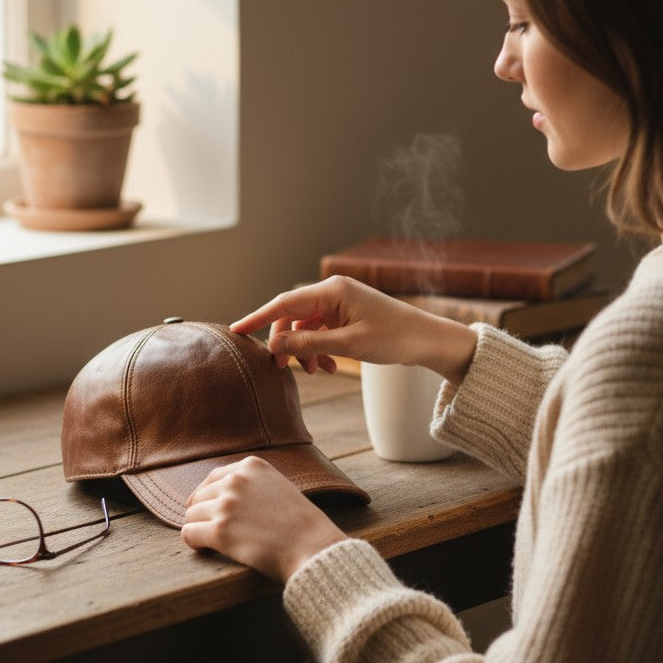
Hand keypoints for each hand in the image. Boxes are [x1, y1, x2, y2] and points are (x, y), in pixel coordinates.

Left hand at [181, 456, 347, 581]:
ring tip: (217, 542)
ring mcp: (227, 505)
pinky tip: (207, 549)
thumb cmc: (300, 524)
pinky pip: (189, 534)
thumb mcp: (278, 487)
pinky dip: (195, 543)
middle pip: (199, 497)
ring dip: (201, 529)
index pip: (212, 477)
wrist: (313, 548)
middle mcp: (236, 481)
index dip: (208, 496)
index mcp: (251, 466)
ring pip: (191, 516)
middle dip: (205, 514)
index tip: (209, 510)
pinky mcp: (220, 531)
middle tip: (220, 531)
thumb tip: (217, 494)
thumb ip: (251, 484)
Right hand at [231, 275, 477, 385]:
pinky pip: (319, 332)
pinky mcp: (345, 316)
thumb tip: (274, 344)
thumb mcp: (348, 345)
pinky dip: (317, 350)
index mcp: (332, 290)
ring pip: (304, 327)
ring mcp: (339, 304)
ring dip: (304, 350)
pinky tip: (325, 367)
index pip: (284, 303)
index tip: (236, 331)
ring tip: (315, 372)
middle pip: (291, 316)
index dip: (258, 318)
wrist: (427, 340)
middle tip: (284, 368)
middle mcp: (332, 292)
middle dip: (286, 343)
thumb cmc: (394, 338)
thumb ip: (308, 343)